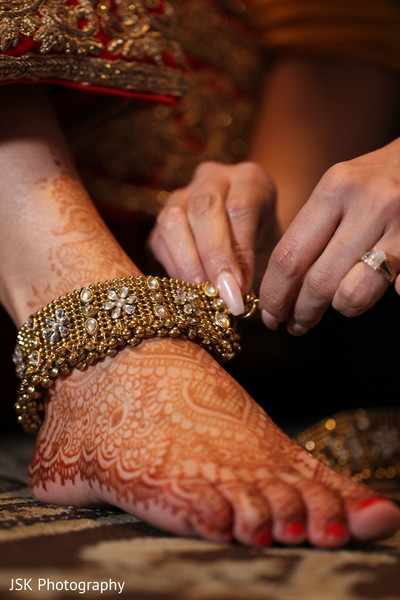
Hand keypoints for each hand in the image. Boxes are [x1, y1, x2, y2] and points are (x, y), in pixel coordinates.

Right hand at [149, 161, 278, 313]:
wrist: (249, 240)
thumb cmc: (265, 248)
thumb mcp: (272, 253)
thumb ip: (257, 270)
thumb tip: (236, 298)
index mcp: (250, 180)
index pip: (240, 207)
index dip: (237, 250)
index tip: (239, 289)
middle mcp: (213, 178)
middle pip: (204, 208)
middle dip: (211, 256)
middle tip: (219, 294)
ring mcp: (182, 195)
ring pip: (173, 219)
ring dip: (187, 263)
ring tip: (201, 296)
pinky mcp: (162, 220)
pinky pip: (159, 240)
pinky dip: (173, 269)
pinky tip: (188, 292)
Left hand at [259, 139, 399, 333]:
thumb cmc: (375, 180)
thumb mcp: (338, 189)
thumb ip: (312, 231)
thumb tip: (281, 287)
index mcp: (334, 189)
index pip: (289, 256)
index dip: (273, 294)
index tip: (268, 313)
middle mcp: (368, 205)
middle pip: (317, 282)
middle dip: (299, 312)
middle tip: (294, 324)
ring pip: (351, 294)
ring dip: (336, 310)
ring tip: (332, 308)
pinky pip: (393, 291)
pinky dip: (373, 299)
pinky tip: (367, 294)